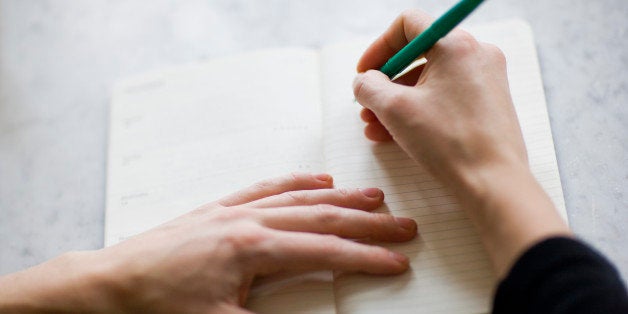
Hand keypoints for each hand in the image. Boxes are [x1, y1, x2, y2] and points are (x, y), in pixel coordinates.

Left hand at [0, 173, 415, 312]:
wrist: (111, 284)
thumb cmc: (158, 305)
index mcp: (252, 248)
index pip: (324, 250)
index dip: (365, 258)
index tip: (396, 261)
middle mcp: (247, 220)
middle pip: (321, 216)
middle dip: (366, 223)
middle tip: (401, 224)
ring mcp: (234, 210)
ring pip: (300, 196)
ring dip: (340, 197)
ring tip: (372, 197)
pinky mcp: (221, 208)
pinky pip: (267, 187)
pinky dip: (296, 182)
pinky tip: (315, 180)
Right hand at [352, 10, 569, 276]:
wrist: (493, 183)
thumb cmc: (449, 143)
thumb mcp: (394, 109)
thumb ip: (369, 87)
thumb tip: (364, 81)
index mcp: (456, 45)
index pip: (408, 25)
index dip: (379, 47)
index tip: (365, 72)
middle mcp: (475, 55)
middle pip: (418, 56)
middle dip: (386, 84)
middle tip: (366, 106)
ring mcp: (485, 79)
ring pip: (430, 81)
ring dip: (398, 102)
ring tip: (376, 129)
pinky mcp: (488, 103)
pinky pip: (445, 98)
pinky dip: (420, 111)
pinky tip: (397, 136)